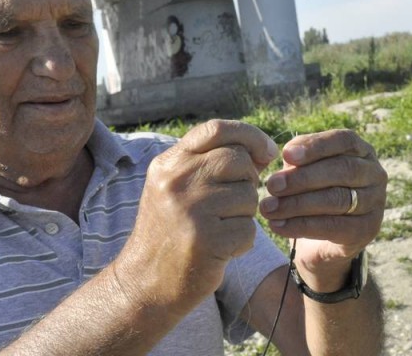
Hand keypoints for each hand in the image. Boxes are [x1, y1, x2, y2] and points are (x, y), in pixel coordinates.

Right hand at [114, 119, 277, 316]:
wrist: (144, 281)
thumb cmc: (169, 230)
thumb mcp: (176, 187)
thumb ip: (210, 163)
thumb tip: (264, 149)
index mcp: (168, 163)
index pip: (216, 129)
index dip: (249, 135)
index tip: (267, 150)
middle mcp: (176, 180)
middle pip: (239, 160)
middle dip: (248, 180)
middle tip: (233, 202)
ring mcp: (190, 209)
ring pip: (249, 195)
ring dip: (244, 214)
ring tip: (219, 227)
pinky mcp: (206, 239)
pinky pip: (249, 229)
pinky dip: (242, 241)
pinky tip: (219, 249)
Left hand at [259, 129, 386, 291]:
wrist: (322, 238)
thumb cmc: (311, 190)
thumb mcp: (302, 169)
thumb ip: (297, 159)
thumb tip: (287, 155)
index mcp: (360, 150)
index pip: (343, 140)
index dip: (315, 146)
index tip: (286, 155)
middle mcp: (374, 173)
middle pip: (342, 170)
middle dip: (302, 178)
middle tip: (271, 185)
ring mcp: (375, 202)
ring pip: (337, 199)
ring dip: (297, 204)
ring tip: (268, 208)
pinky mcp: (367, 230)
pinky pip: (334, 226)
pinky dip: (302, 226)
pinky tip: (278, 225)